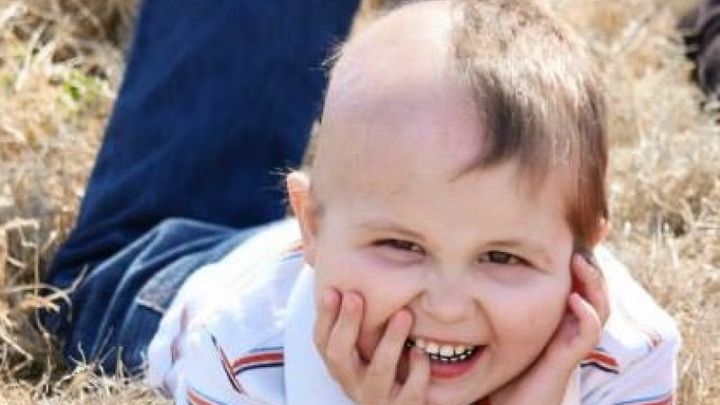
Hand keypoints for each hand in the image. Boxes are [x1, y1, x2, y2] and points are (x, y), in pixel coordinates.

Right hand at [314, 289, 430, 404]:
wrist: (404, 404)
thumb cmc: (389, 369)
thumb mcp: (368, 348)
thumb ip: (361, 321)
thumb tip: (353, 277)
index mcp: (341, 366)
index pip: (322, 341)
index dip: (325, 317)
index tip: (332, 290)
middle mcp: (353, 384)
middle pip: (339, 355)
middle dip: (347, 324)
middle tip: (356, 296)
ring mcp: (377, 399)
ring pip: (379, 371)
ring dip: (390, 341)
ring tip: (404, 314)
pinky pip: (410, 392)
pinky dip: (417, 370)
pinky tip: (421, 352)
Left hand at [491, 252, 609, 404]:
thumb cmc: (507, 375)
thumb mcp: (501, 333)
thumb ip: (494, 310)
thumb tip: (471, 281)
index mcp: (557, 321)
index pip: (576, 287)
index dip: (575, 266)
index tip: (561, 243)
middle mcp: (569, 330)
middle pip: (594, 292)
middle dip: (588, 268)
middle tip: (575, 247)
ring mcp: (572, 343)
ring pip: (599, 308)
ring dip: (593, 283)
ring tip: (579, 262)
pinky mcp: (569, 358)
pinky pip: (590, 333)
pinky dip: (588, 314)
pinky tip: (574, 300)